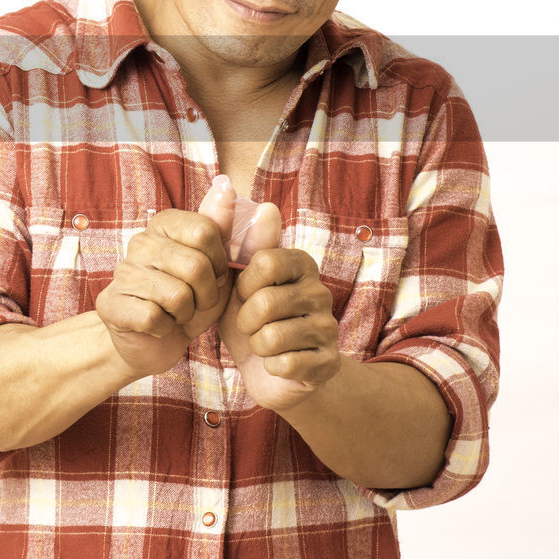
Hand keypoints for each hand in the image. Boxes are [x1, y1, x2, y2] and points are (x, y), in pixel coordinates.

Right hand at [95, 178, 235, 376]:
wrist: (156, 341)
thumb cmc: (191, 299)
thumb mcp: (217, 266)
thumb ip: (225, 229)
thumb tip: (226, 186)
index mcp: (164, 223)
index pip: (206, 232)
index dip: (220, 263)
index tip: (213, 275)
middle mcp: (140, 241)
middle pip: (196, 266)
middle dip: (206, 295)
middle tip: (195, 302)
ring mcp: (121, 271)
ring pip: (177, 296)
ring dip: (185, 314)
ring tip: (175, 313)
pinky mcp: (110, 303)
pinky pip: (154, 318)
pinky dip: (165, 329)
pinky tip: (157, 325)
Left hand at [218, 205, 341, 412]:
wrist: (272, 370)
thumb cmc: (250, 317)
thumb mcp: (232, 278)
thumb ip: (230, 235)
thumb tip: (234, 189)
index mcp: (300, 262)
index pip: (264, 262)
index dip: (243, 285)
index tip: (244, 293)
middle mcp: (320, 290)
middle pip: (265, 302)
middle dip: (245, 320)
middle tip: (251, 324)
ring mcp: (328, 327)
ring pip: (272, 337)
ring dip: (256, 345)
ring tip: (263, 343)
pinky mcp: (328, 362)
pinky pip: (284, 364)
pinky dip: (270, 366)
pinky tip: (277, 362)